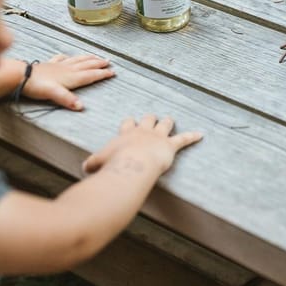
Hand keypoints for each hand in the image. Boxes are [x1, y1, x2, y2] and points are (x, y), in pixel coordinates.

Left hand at [21, 54, 114, 110]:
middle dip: (99, 63)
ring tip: (95, 56)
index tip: (112, 72)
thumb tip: (81, 107)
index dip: (102, 74)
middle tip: (108, 62)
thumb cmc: (37, 86)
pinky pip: (61, 59)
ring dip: (88, 58)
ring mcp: (58, 66)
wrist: (21, 76)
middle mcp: (68, 69)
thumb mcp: (54, 94)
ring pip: (77, 60)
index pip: (91, 75)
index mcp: (71, 77)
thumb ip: (68, 100)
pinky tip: (67, 56)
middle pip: (87, 65)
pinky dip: (68, 57)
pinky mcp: (49, 65)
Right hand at [82, 114, 201, 175]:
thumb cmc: (114, 164)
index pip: (128, 123)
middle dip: (150, 118)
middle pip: (148, 119)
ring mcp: (157, 137)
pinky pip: (183, 139)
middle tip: (152, 117)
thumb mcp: (97, 163)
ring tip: (171, 120)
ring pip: (165, 124)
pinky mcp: (170, 146)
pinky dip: (193, 137)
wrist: (131, 163)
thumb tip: (84, 168)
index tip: (130, 121)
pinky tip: (201, 134)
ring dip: (168, 122)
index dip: (130, 123)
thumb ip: (92, 164)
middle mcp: (142, 131)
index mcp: (126, 134)